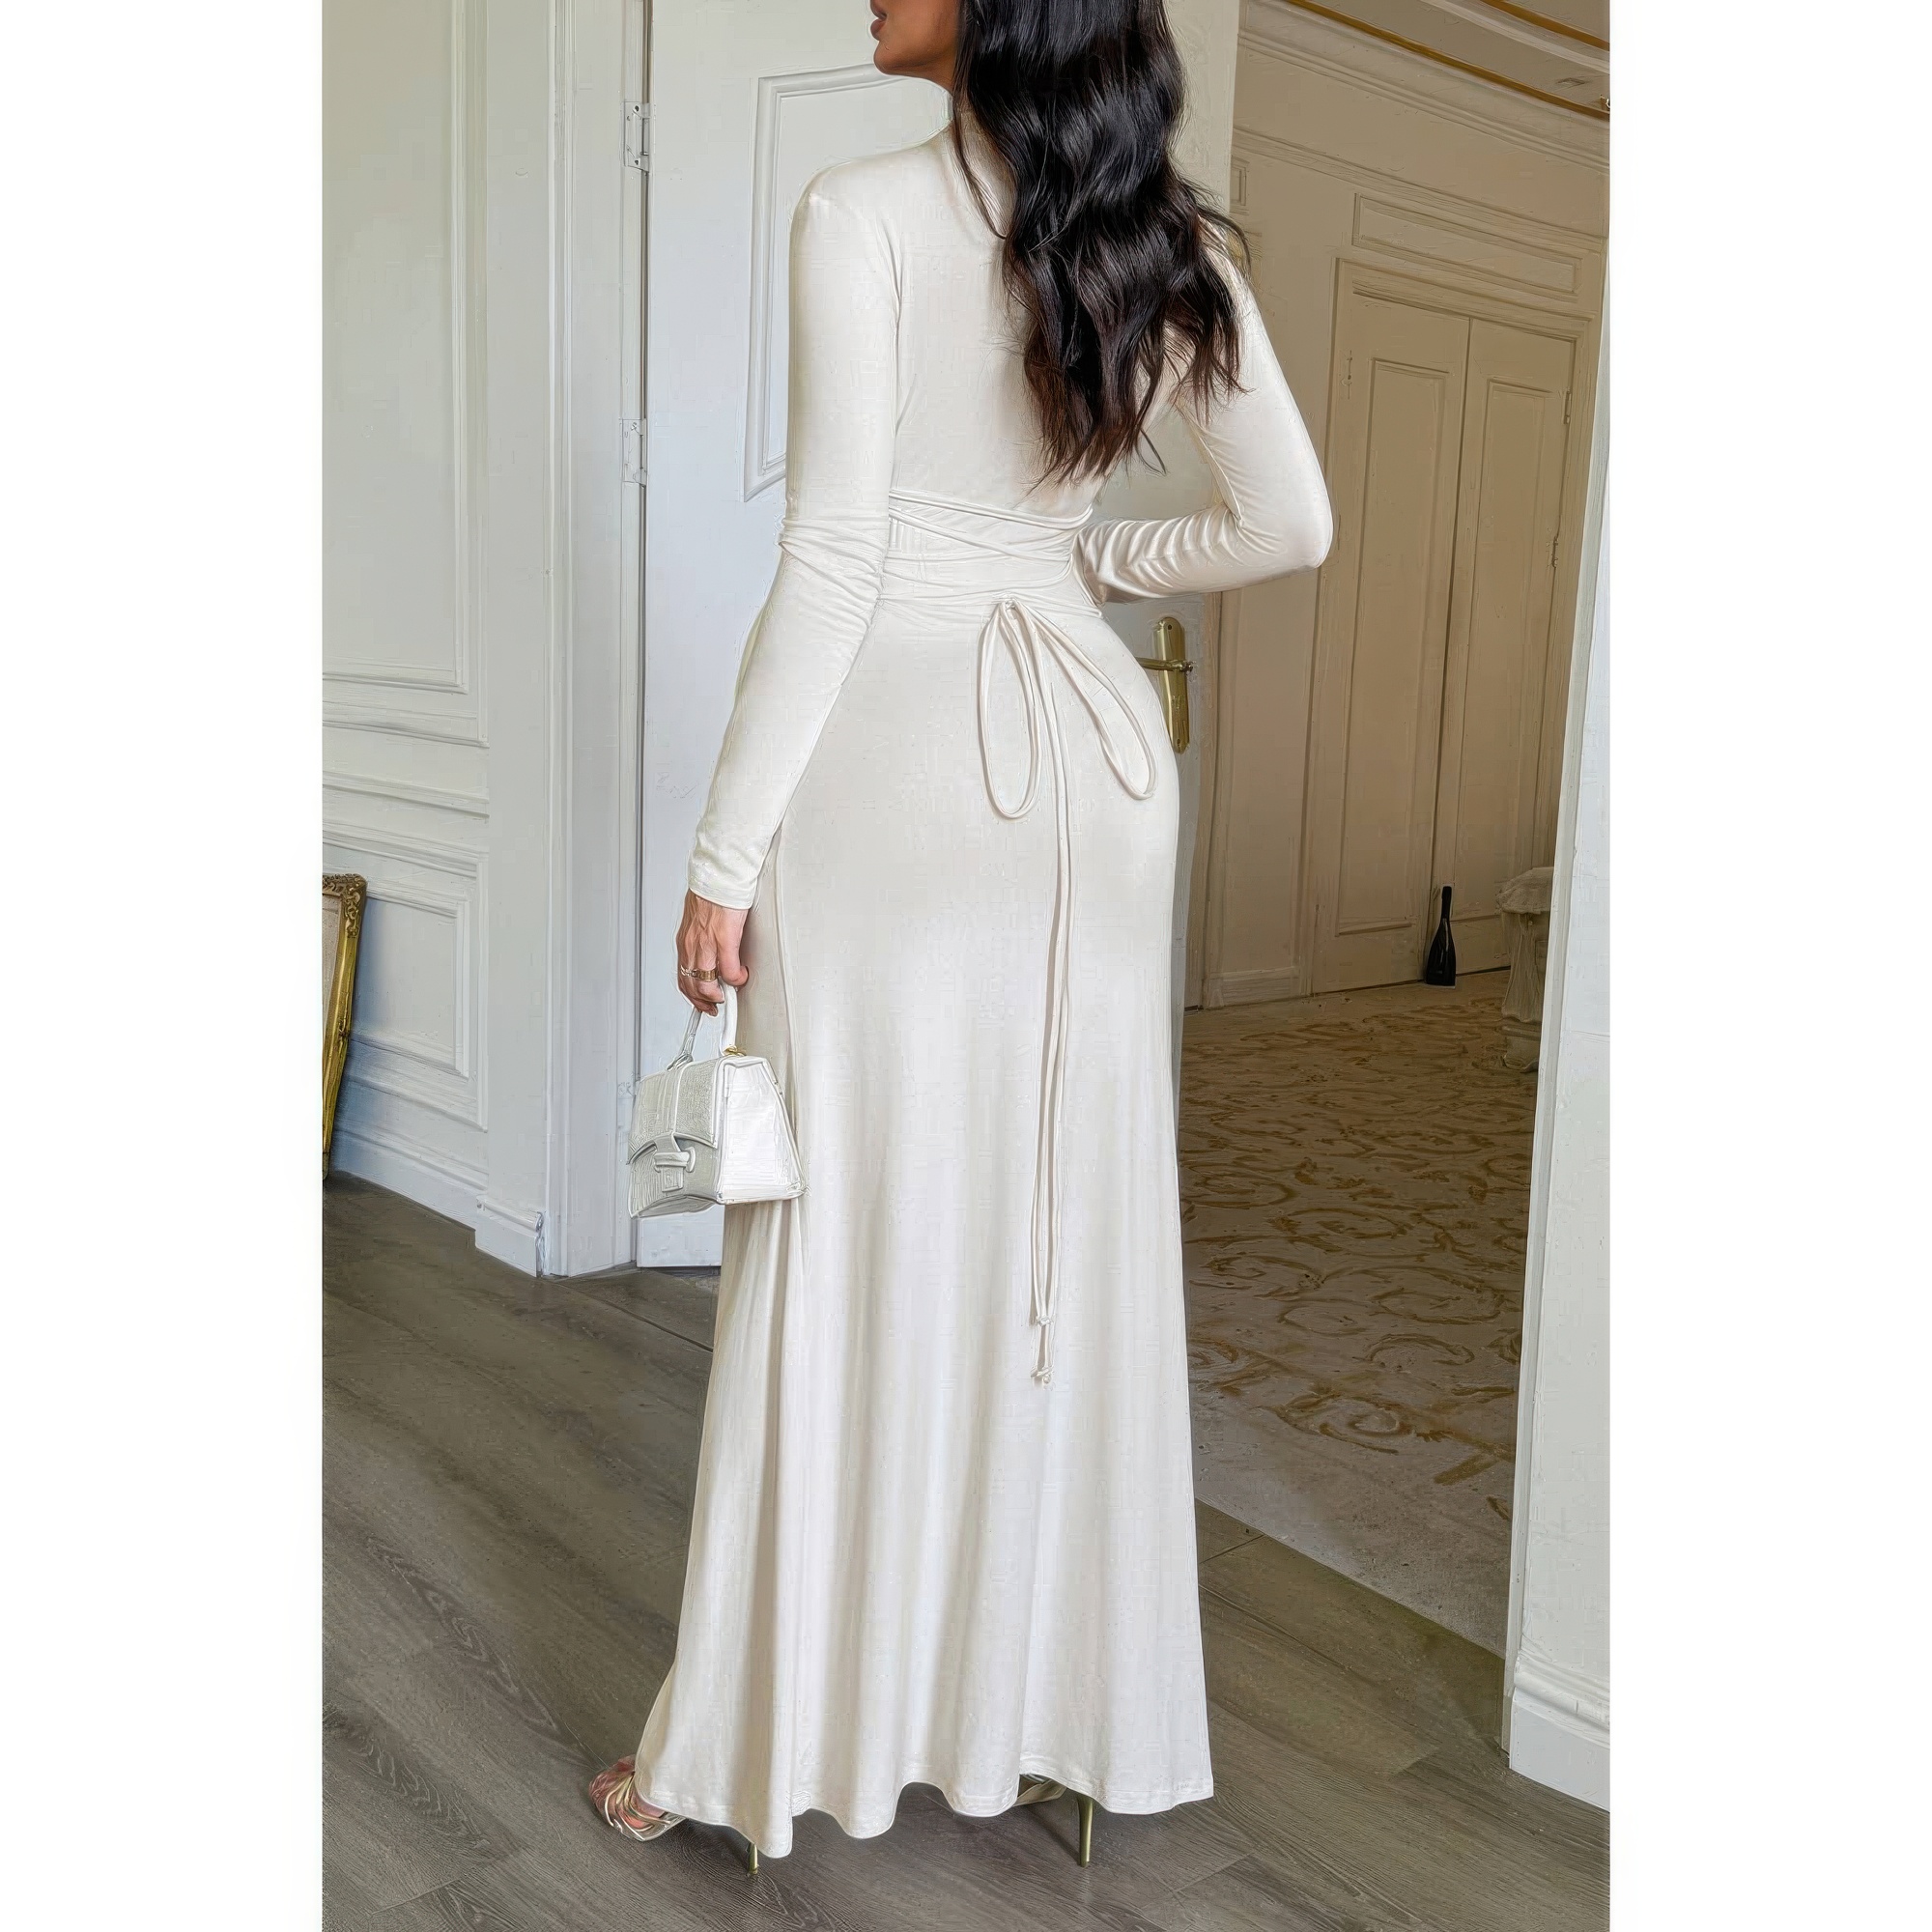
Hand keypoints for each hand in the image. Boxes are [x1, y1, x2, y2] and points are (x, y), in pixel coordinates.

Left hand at [676, 891, 747, 1014]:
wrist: (719, 876)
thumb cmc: (711, 894)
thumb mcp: (698, 921)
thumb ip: (700, 938)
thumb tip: (708, 951)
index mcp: (686, 940)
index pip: (682, 975)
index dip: (690, 994)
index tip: (699, 1002)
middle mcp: (692, 945)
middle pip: (691, 985)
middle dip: (702, 1002)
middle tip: (713, 1007)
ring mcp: (707, 944)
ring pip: (706, 984)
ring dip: (717, 995)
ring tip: (727, 994)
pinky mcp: (725, 940)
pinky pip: (729, 971)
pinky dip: (736, 979)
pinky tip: (741, 976)